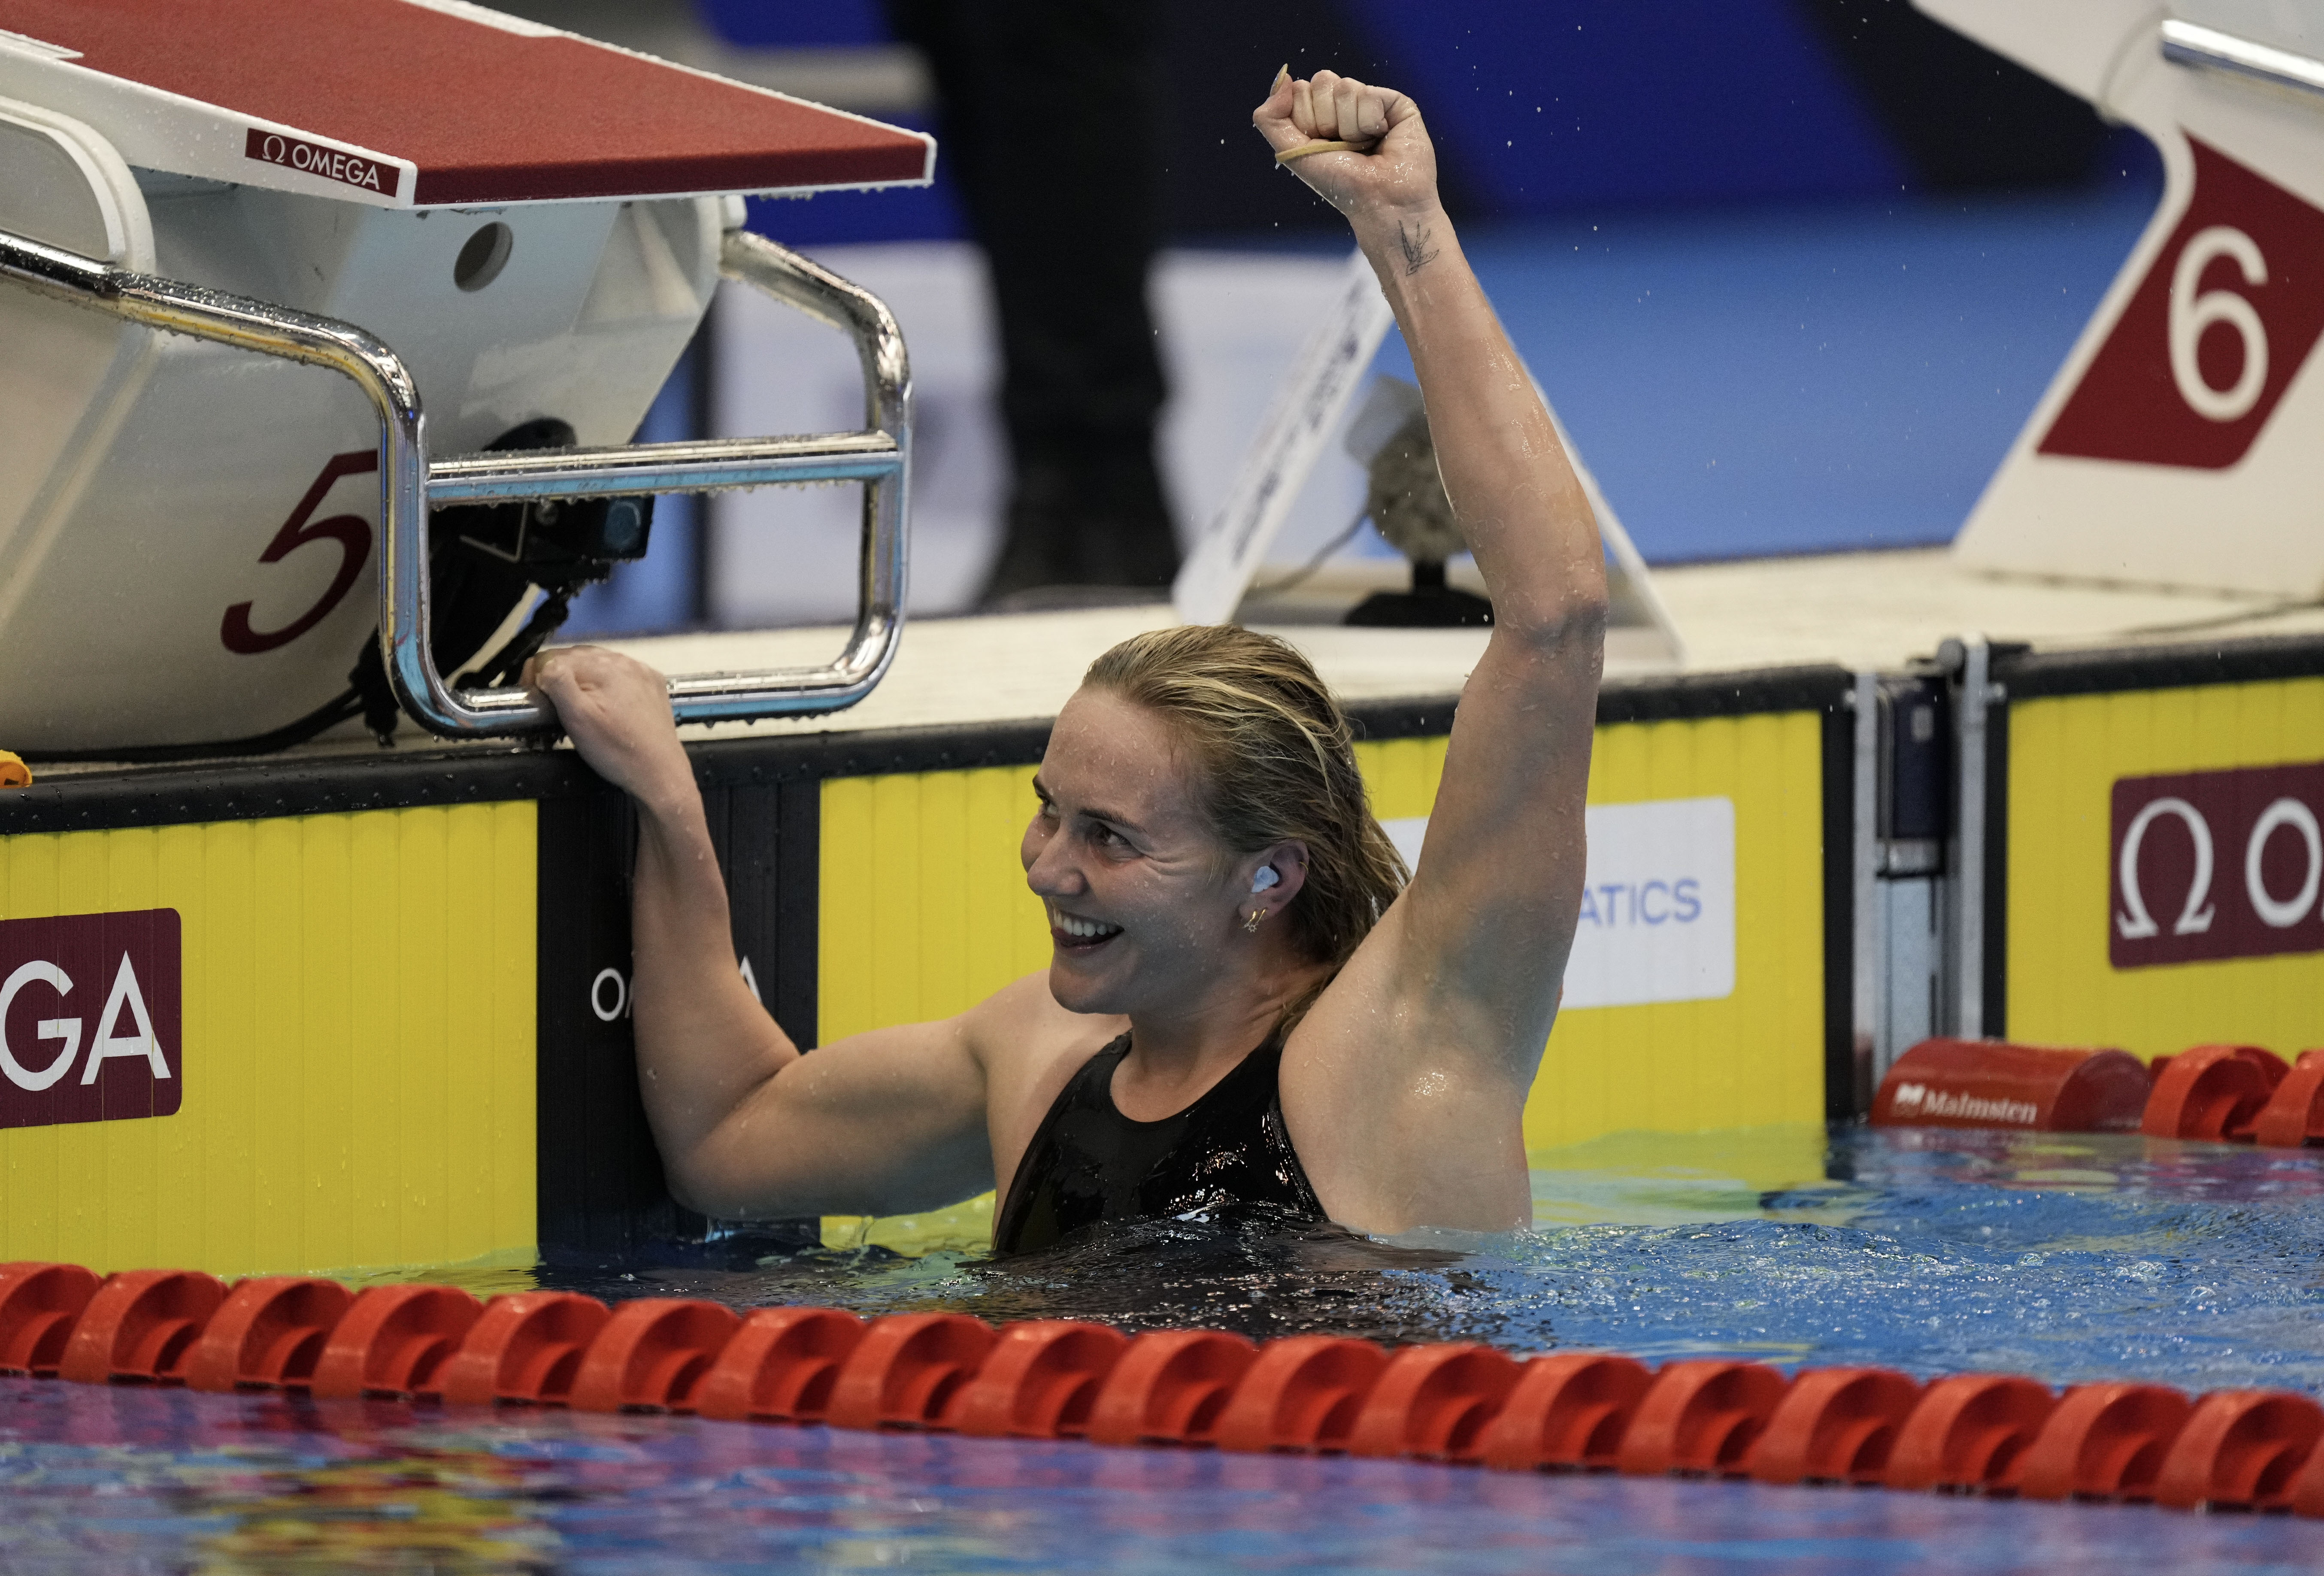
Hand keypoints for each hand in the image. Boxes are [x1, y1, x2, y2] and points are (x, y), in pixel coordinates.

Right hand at [526, 646, 690, 807]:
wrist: (659, 773)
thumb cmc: (620, 752)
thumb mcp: (577, 718)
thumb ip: (557, 684)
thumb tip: (544, 666)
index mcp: (603, 667)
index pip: (552, 657)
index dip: (536, 678)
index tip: (537, 700)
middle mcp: (625, 663)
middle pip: (574, 658)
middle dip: (558, 679)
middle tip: (555, 708)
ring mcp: (640, 673)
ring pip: (595, 666)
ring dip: (581, 682)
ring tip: (580, 709)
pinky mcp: (650, 685)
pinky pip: (618, 676)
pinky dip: (605, 687)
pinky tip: (603, 707)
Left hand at [1253, 69, 1437, 219]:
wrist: (1380, 201)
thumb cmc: (1339, 183)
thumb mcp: (1291, 152)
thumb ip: (1270, 118)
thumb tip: (1283, 76)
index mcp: (1318, 114)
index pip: (1300, 89)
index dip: (1306, 119)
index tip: (1321, 145)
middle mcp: (1343, 105)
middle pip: (1322, 80)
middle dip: (1327, 120)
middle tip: (1343, 147)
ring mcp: (1369, 101)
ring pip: (1345, 86)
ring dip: (1350, 126)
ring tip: (1363, 146)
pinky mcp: (1394, 102)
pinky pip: (1369, 94)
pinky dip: (1370, 123)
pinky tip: (1381, 138)